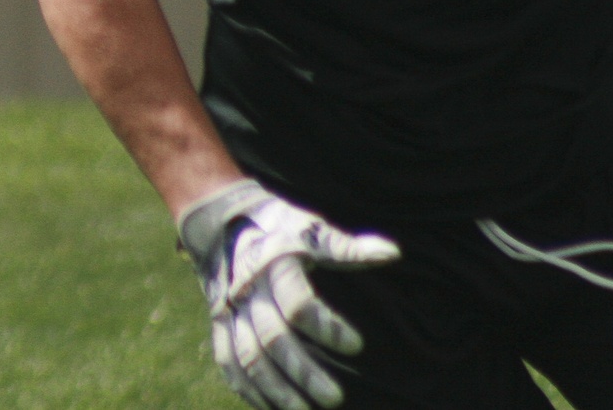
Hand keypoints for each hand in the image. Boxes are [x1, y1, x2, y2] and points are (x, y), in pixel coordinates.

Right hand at [177, 179, 400, 408]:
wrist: (222, 221)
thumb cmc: (279, 229)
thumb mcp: (310, 230)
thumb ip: (347, 248)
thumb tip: (392, 252)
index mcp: (272, 266)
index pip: (296, 302)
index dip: (326, 327)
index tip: (357, 346)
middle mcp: (247, 291)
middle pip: (272, 338)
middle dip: (303, 371)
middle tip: (335, 398)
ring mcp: (229, 309)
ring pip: (247, 356)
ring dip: (275, 388)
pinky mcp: (219, 323)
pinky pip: (228, 361)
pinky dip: (246, 388)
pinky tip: (271, 407)